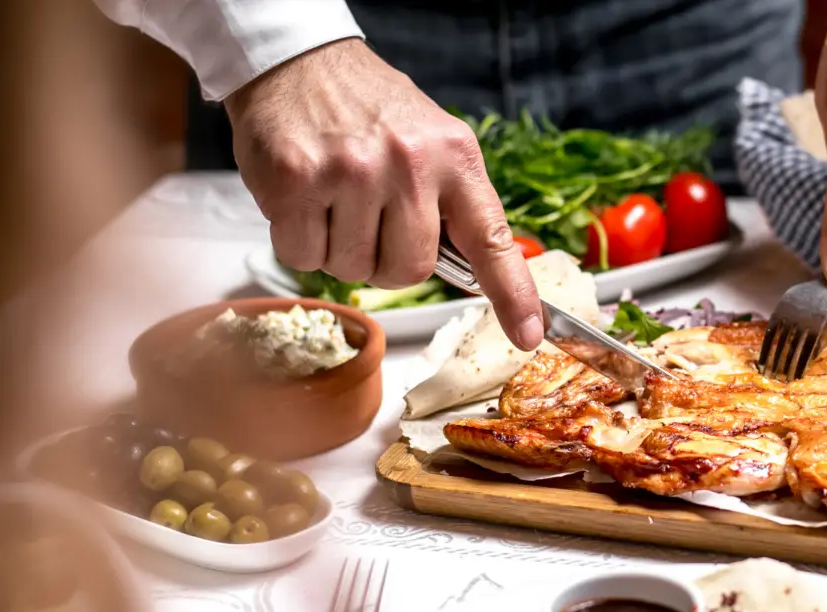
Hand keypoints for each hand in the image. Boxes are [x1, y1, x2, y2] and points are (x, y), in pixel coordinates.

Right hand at [224, 39, 543, 350]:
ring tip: (334, 198)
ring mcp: (353, 172)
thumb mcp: (432, 141)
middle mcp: (409, 164)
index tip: (529, 335)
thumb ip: (453, 202)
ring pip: (354, 269)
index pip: (492, 239)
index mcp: (455, 157)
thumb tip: (474, 274)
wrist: (298, 60)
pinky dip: (300, 240)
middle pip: (409, 271)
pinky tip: (303, 199)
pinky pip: (304, 255)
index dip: (513, 294)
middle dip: (386, 261)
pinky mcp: (298, 181)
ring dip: (340, 249)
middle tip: (370, 219)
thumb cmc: (369, 108)